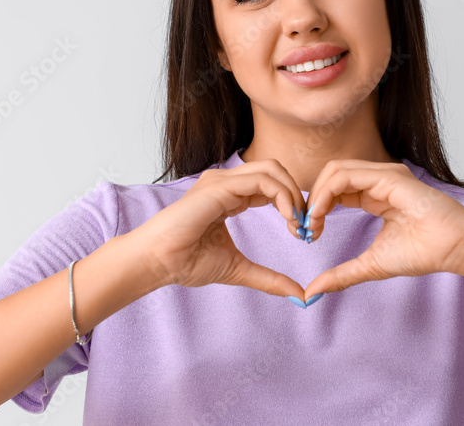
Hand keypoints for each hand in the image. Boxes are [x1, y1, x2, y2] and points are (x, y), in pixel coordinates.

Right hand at [129, 159, 308, 298]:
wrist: (159, 261)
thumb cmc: (186, 262)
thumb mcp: (238, 269)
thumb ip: (268, 278)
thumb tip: (298, 293)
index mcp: (229, 196)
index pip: (270, 185)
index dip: (291, 204)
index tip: (301, 231)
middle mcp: (226, 183)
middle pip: (275, 170)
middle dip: (297, 194)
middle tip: (304, 225)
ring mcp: (221, 181)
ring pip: (272, 169)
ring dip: (293, 193)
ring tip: (297, 222)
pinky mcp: (219, 187)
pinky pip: (261, 180)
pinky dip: (282, 195)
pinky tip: (287, 217)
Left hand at [301, 159, 463, 298]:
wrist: (453, 248)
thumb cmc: (422, 253)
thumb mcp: (370, 265)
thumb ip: (341, 274)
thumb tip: (312, 292)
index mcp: (374, 195)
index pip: (334, 190)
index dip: (316, 208)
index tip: (308, 233)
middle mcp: (377, 180)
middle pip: (330, 176)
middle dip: (312, 199)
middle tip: (304, 227)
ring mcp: (383, 175)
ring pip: (335, 171)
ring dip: (316, 196)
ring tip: (312, 222)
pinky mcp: (387, 176)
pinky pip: (346, 175)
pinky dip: (326, 193)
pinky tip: (321, 214)